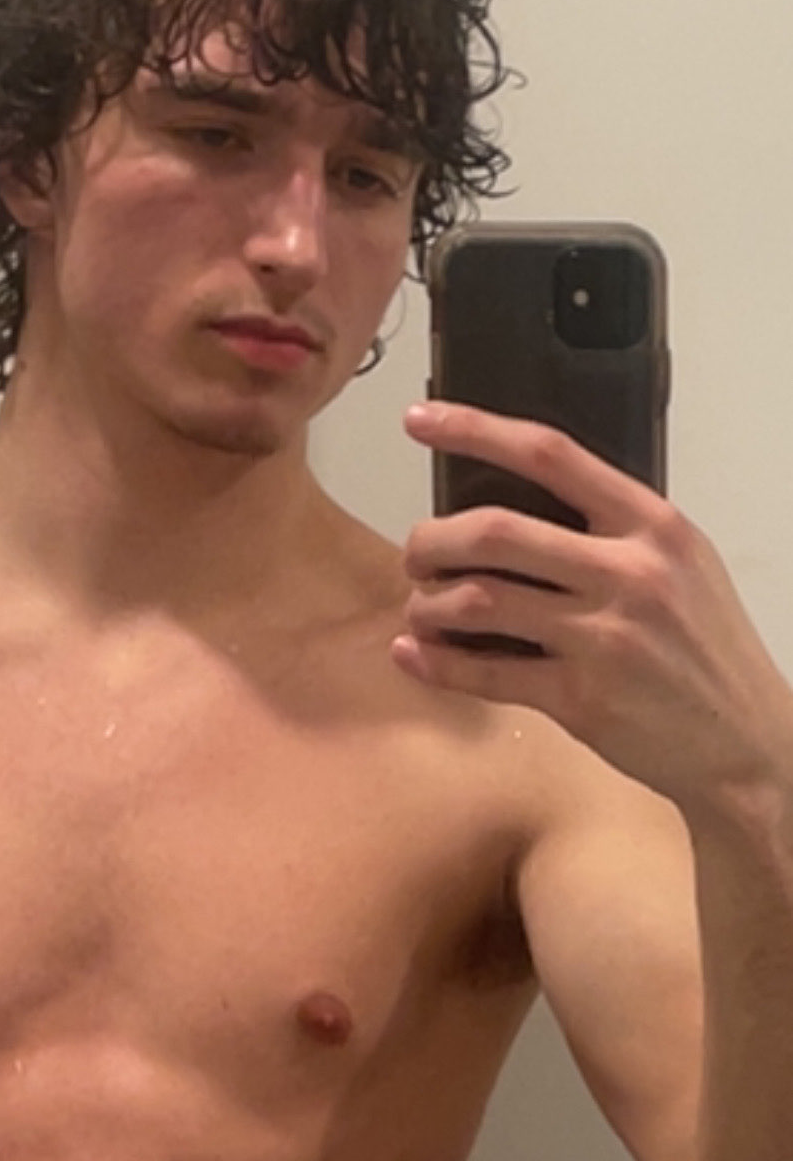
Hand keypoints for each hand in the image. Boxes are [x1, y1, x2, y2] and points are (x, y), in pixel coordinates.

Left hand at [394, 401, 792, 815]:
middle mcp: (629, 572)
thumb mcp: (682, 565)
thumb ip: (615, 531)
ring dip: (428, 604)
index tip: (419, 420)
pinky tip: (415, 656)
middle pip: (494, 530)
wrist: (745, 740)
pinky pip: (485, 674)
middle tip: (417, 555)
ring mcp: (603, 637)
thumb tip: (522, 505)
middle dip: (431, 540)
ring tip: (420, 609)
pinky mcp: (580, 699)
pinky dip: (437, 664)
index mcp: (652, 525)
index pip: (550, 455)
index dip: (474, 430)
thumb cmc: (705, 649)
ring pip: (478, 601)